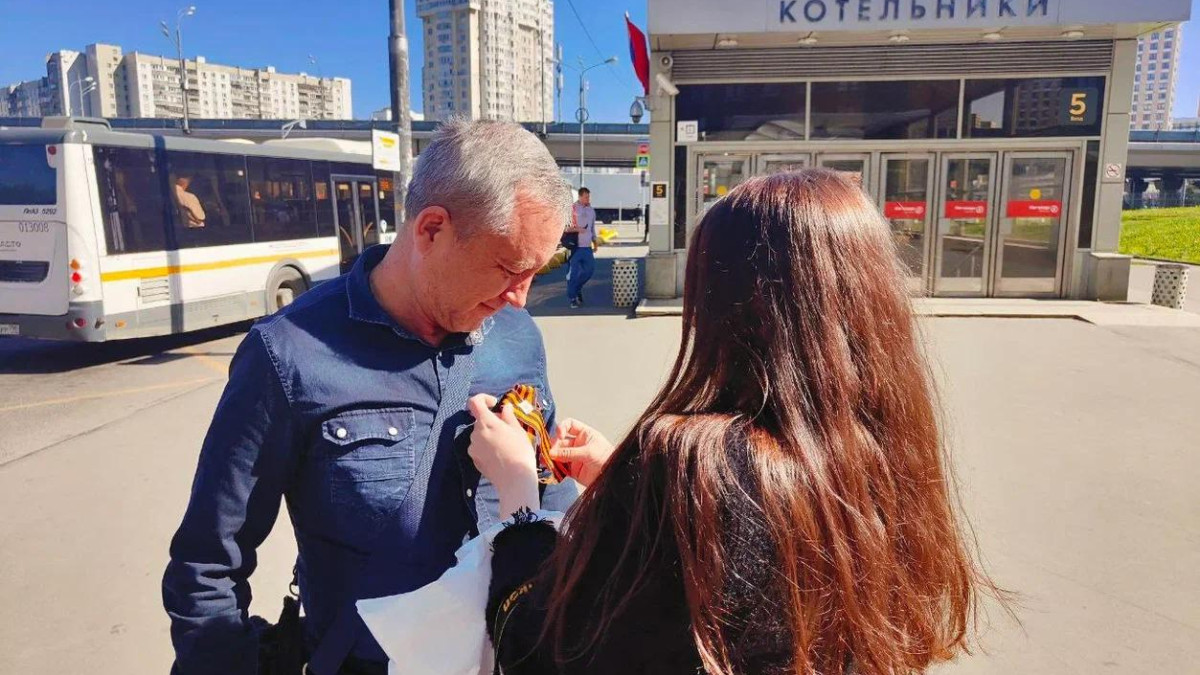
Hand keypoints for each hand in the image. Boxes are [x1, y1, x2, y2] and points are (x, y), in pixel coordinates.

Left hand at [467, 394, 539, 516]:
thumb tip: (504, 407)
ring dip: (490, 434)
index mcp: (486, 422)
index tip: (495, 404)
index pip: (474, 402)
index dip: (483, 399)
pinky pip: (479, 447)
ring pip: (480, 434)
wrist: (514, 479)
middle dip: (492, 421)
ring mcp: (472, 448)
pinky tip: (500, 455)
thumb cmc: (519, 451)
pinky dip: (487, 446)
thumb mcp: (518, 430)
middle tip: (508, 429)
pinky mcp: (473, 460)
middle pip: (480, 420)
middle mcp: (475, 433)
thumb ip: (508, 416)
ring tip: (505, 444)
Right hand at [549, 419, 613, 487]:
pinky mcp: (573, 470)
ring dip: (551, 458)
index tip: (558, 435)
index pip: (569, 425)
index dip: (562, 428)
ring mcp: (574, 457)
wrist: (613, 477)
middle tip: (551, 453)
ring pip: (558, 455)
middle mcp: (578, 444)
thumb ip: (569, 453)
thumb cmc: (608, 459)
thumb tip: (552, 453)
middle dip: (554, 446)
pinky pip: (560, 467)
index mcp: (584, 434)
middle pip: (560, 441)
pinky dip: (555, 468)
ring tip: (547, 462)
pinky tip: (552, 469)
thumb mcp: (588, 452)